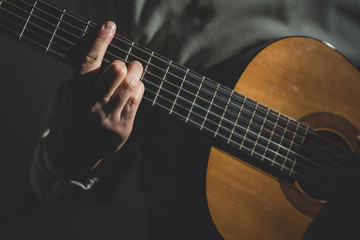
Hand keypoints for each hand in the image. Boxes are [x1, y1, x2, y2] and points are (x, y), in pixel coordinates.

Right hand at [46, 21, 144, 177]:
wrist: (73, 154)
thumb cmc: (70, 119)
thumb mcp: (64, 97)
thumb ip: (79, 79)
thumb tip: (99, 58)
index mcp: (75, 92)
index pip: (89, 61)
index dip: (100, 41)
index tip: (109, 26)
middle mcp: (92, 103)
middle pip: (116, 71)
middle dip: (123, 63)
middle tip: (123, 65)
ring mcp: (109, 116)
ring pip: (131, 84)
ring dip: (136, 72)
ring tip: (135, 70)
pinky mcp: (123, 126)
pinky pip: (137, 100)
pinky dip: (139, 88)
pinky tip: (135, 88)